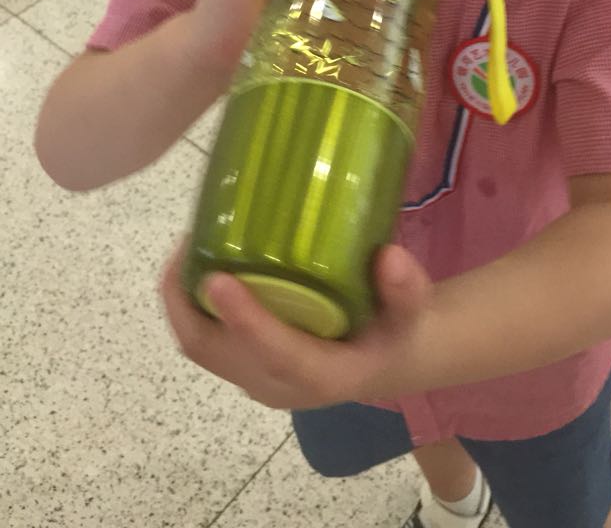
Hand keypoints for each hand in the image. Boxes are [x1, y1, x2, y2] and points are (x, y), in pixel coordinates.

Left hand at [160, 241, 432, 409]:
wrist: (385, 359)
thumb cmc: (395, 331)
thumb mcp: (411, 311)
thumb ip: (404, 290)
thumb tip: (389, 257)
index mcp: (323, 375)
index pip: (277, 354)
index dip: (245, 320)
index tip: (220, 280)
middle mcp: (278, 384)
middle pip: (216, 354)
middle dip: (189, 303)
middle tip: (189, 242)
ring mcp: (255, 377)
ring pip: (201, 347)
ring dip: (182, 300)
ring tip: (188, 244)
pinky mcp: (244, 364)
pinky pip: (205, 339)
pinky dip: (190, 304)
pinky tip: (200, 261)